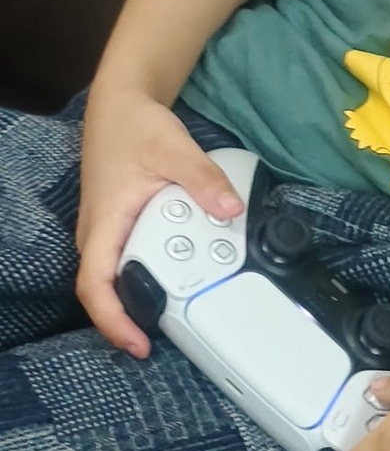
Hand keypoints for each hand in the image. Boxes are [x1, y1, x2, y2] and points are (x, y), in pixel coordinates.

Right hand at [77, 87, 243, 355]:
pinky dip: (152, 271)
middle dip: (133, 318)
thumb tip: (231, 210)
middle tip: (170, 335)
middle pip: (107, 290)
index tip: (139, 343)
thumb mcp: (174, 149)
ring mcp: (109, 231)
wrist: (121, 107)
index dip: (114, 321)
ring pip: (119, 276)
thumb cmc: (136, 127)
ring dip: (144, 295)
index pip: (96, 286)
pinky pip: (130, 258)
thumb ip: (204, 180)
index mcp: (105, 223)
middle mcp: (100, 234)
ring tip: (180, 310)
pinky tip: (181, 272)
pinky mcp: (121, 225)